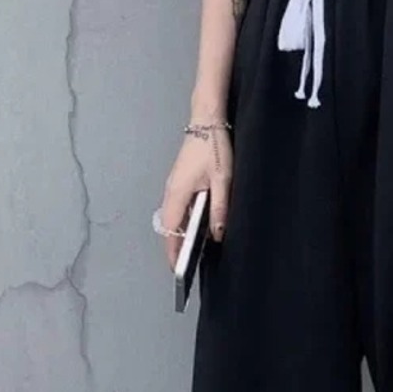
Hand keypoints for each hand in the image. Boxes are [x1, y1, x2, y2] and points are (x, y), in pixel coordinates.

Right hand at [157, 125, 232, 270]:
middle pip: (169, 226)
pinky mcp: (181, 183)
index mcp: (177, 193)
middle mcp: (171, 192)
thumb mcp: (222, 180)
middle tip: (188, 266)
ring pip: (175, 218)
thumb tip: (217, 234)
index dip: (173, 251)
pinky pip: (180, 208)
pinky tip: (200, 229)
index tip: (178, 270)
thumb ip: (220, 208)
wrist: (207, 121)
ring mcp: (174, 187)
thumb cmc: (214, 147)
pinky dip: (186, 222)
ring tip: (194, 253)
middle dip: (177, 247)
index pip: (170, 230)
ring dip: (182, 234)